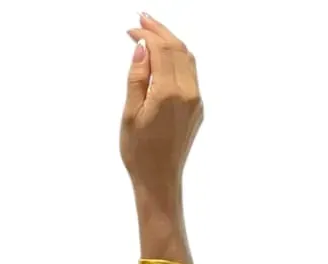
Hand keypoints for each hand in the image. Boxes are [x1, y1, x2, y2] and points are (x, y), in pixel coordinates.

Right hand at [120, 14, 202, 194]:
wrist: (159, 180)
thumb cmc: (139, 153)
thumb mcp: (129, 115)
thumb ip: (137, 78)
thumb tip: (142, 48)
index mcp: (168, 93)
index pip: (161, 50)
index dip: (146, 35)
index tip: (131, 30)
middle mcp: (187, 92)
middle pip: (177, 48)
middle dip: (159, 31)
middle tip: (142, 19)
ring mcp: (195, 99)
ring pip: (187, 58)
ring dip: (170, 41)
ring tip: (153, 32)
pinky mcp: (197, 107)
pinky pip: (190, 73)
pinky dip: (177, 58)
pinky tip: (164, 56)